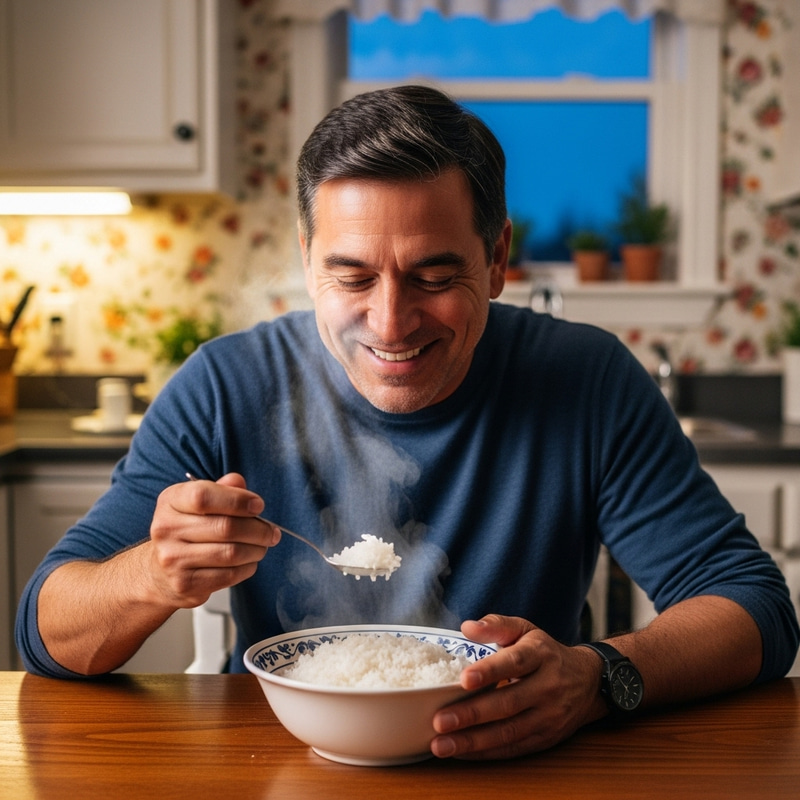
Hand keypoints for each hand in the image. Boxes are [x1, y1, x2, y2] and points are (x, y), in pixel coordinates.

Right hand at [147, 473, 280, 607]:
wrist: (158, 571)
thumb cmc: (187, 530)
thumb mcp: (198, 503)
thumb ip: (222, 489)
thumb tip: (238, 482)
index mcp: (170, 501)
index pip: (203, 496)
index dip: (237, 500)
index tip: (258, 505)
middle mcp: (166, 529)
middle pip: (225, 527)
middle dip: (257, 529)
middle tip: (271, 531)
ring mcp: (173, 559)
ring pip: (231, 553)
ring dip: (256, 549)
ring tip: (262, 546)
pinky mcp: (185, 584)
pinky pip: (228, 575)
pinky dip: (247, 568)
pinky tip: (249, 562)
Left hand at [430, 614, 605, 759]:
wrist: (588, 681)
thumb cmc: (546, 653)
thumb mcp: (525, 630)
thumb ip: (496, 625)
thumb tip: (467, 627)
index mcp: (540, 655)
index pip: (513, 663)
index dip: (489, 672)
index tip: (463, 679)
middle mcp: (547, 686)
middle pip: (508, 703)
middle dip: (472, 714)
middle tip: (440, 720)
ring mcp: (548, 716)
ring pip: (509, 732)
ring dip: (473, 741)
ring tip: (441, 744)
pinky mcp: (545, 738)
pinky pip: (513, 749)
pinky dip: (485, 753)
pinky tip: (461, 753)